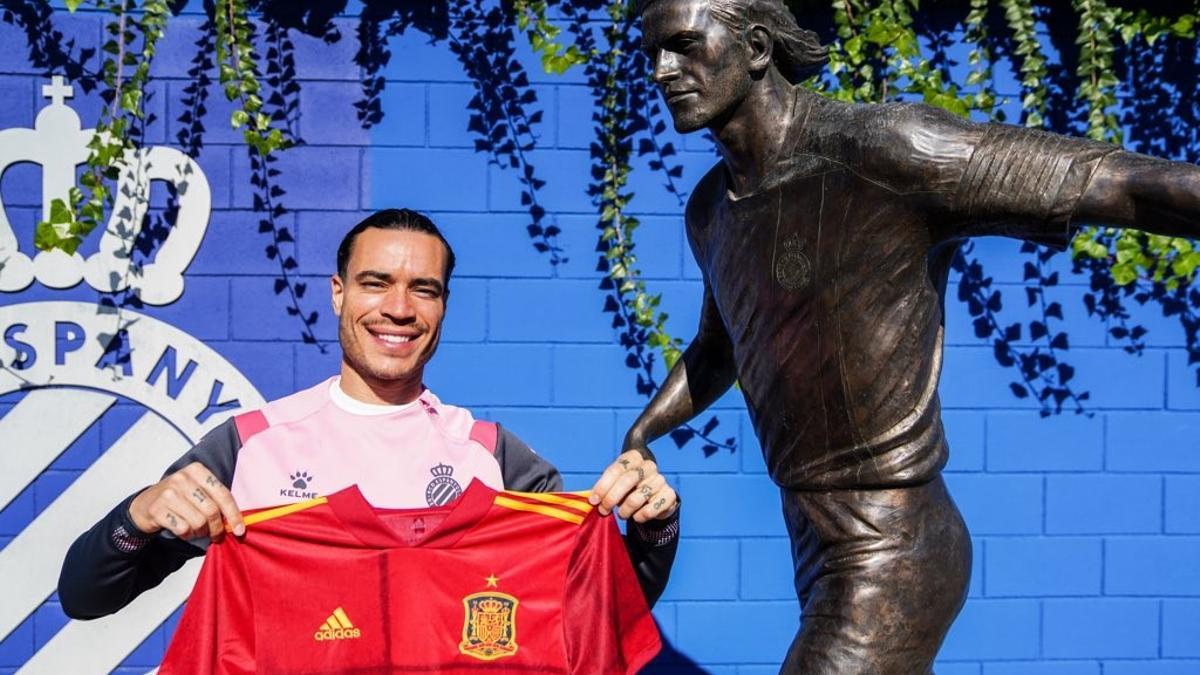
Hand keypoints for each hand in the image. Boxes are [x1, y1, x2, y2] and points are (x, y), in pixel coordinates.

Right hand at [128, 462, 244, 539]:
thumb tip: (237, 523)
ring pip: (198, 522)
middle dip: (217, 528)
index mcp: (197, 470)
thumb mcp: (198, 490)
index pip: (223, 494)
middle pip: (211, 511)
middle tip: (216, 535)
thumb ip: (216, 500)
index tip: (240, 530)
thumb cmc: (179, 498)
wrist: (146, 504)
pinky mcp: (157, 509)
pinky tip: (183, 530)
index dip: (234, 515)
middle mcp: (182, 478)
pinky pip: (182, 529)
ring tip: (196, 530)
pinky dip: (187, 534)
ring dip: (200, 532)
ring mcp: (168, 493)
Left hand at [589, 449, 678, 522]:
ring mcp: (660, 480)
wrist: (654, 497)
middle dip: (611, 498)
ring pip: (637, 498)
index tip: (593, 500)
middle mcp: (649, 466)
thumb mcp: (615, 483)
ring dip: (625, 510)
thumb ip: (604, 488)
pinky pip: (650, 509)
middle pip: (627, 480)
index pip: (617, 469)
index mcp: (634, 457)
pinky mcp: (669, 495)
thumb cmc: (628, 489)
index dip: (603, 486)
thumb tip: (592, 499)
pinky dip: (640, 516)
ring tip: (622, 514)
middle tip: (603, 510)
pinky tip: (637, 516)